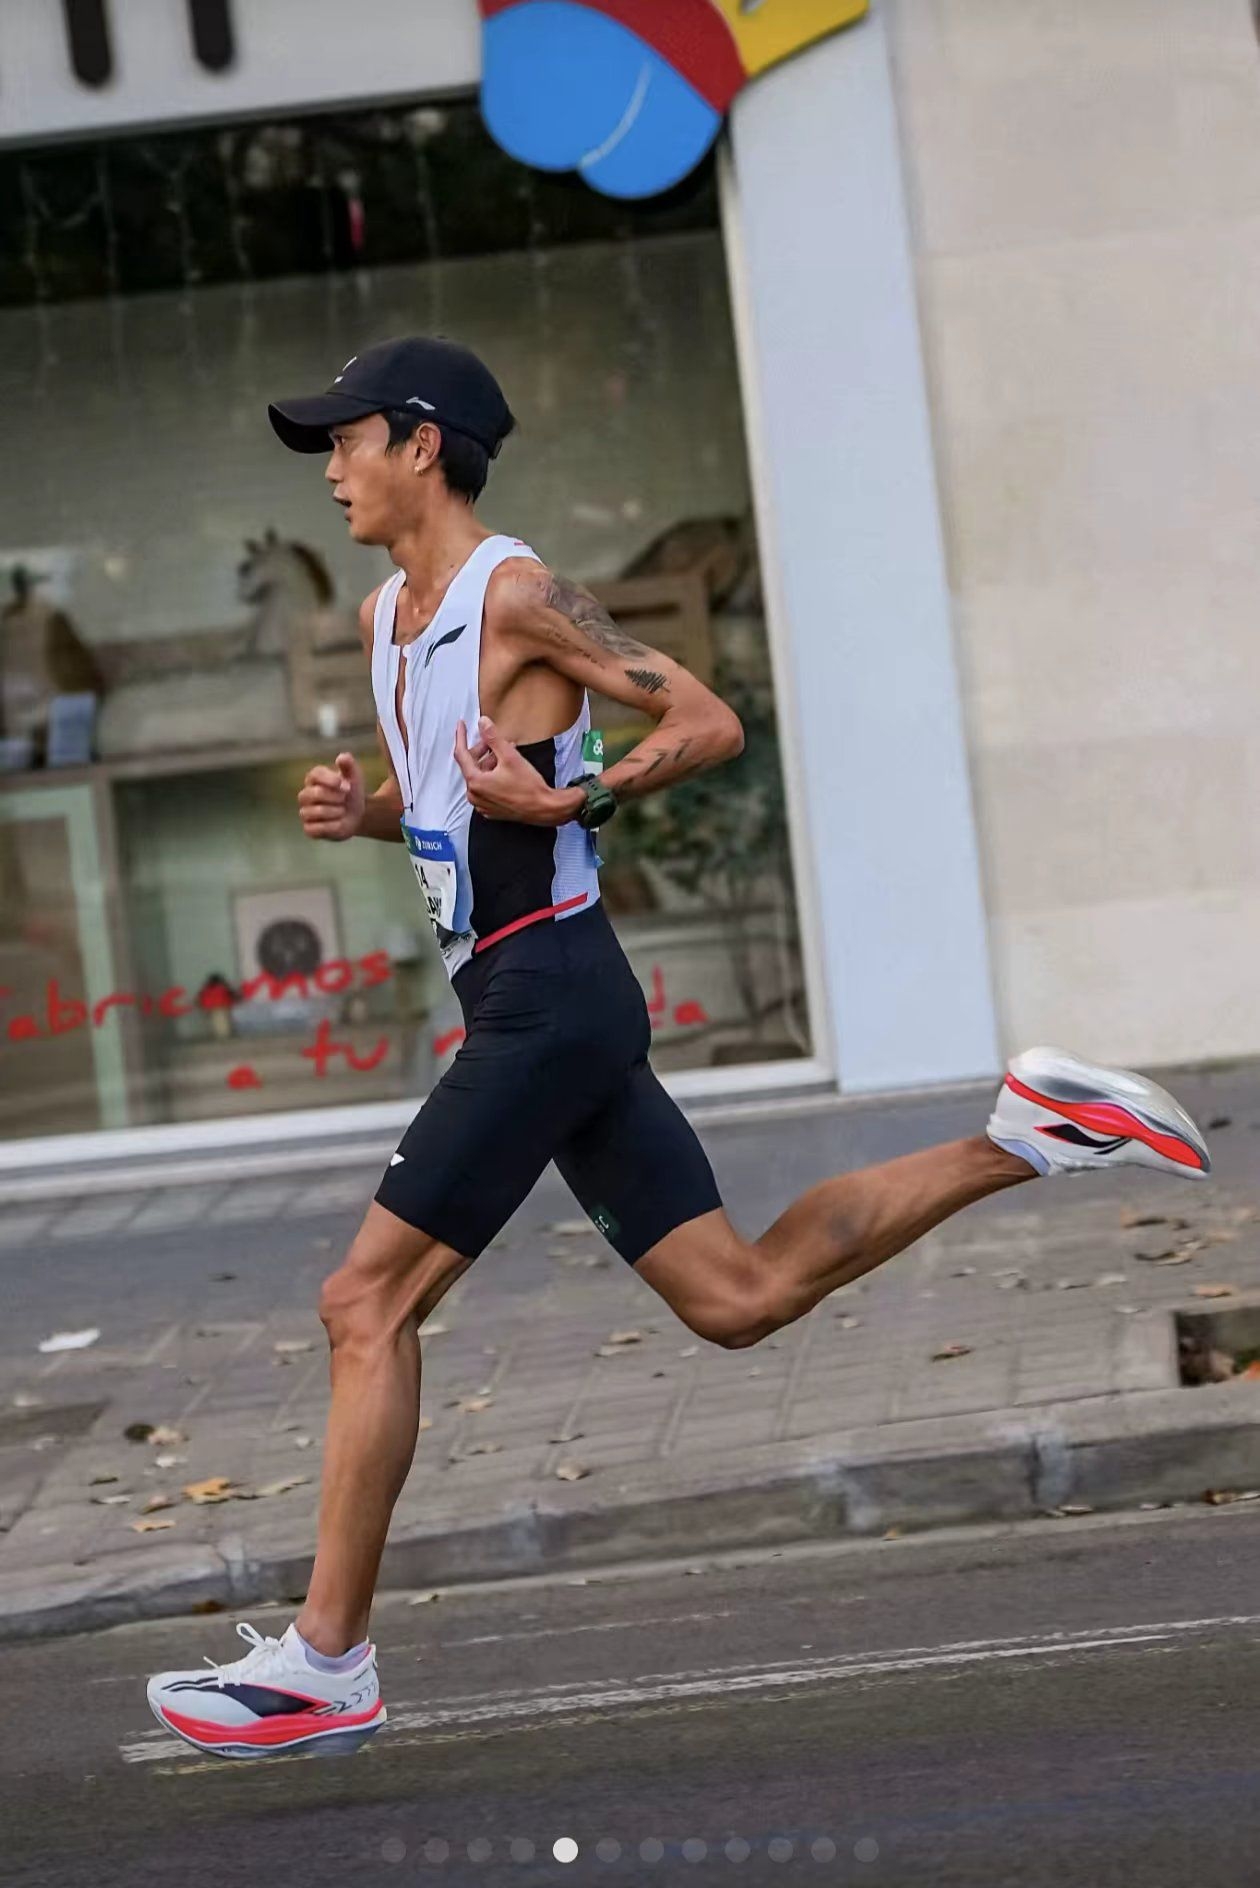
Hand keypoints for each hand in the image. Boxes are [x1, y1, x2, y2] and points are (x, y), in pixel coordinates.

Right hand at [297, 751, 364, 840]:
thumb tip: (342, 757)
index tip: (347, 786)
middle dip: (336, 797)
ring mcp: (305, 812)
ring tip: (343, 811)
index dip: (331, 780)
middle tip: (345, 799)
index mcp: (314, 779)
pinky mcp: (309, 829)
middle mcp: (305, 795)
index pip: (315, 774)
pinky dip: (333, 826)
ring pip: (317, 811)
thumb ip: (349, 765)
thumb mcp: (354, 777)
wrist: (357, 815)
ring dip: (336, 811)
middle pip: (316, 793)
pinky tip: (339, 823)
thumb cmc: (351, 794)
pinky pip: (316, 828)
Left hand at [453, 717, 580, 823]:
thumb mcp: (509, 757)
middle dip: (481, 750)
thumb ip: (493, 738)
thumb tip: (482, 723)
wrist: (543, 808)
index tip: (461, 725)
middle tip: (492, 740)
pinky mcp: (491, 809)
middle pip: (471, 766)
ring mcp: (482, 804)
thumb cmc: (528, 787)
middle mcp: (475, 795)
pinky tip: (505, 768)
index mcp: (475, 782)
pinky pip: (486, 788)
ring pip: (480, 776)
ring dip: (489, 762)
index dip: (461, 737)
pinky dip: (492, 776)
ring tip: (505, 752)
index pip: (461, 754)